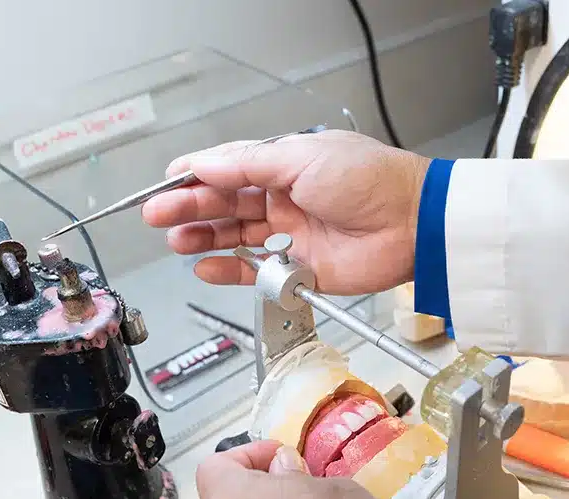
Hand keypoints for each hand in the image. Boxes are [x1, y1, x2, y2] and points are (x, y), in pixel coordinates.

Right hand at [142, 130, 430, 294]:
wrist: (410, 224)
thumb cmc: (370, 180)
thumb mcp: (303, 159)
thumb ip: (249, 165)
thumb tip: (204, 163)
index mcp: (287, 166)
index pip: (230, 169)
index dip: (197, 176)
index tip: (166, 182)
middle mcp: (286, 199)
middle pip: (226, 204)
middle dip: (189, 208)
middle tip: (158, 215)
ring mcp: (293, 235)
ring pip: (236, 236)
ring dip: (203, 238)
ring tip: (175, 240)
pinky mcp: (301, 269)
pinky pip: (256, 270)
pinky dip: (229, 269)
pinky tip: (205, 266)